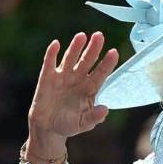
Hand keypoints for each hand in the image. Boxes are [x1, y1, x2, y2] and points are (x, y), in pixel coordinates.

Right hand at [26, 32, 117, 153]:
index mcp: (91, 88)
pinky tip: (56, 44)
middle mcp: (79, 79)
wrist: (48, 128)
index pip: (101, 72)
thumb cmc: (69, 124)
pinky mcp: (47, 77)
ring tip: (81, 36)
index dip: (107, 63)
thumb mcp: (85, 124)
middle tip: (99, 35)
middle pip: (88, 60)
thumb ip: (95, 117)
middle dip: (94, 48)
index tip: (114, 52)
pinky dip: (52, 54)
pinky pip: (50, 63)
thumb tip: (105, 109)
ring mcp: (63, 76)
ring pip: (71, 58)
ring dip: (76, 47)